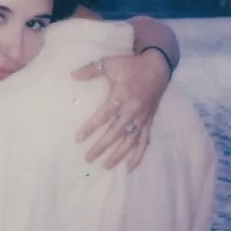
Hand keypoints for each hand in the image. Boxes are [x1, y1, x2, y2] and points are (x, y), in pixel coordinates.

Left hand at [73, 49, 171, 170]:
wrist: (158, 67)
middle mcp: (132, 109)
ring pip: (129, 140)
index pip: (103, 115)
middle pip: (115, 132)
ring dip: (118, 154)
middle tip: (88, 158)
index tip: (78, 138)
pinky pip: (144, 141)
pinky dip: (138, 155)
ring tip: (105, 165)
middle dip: (101, 146)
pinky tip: (130, 167)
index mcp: (121, 95)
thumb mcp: (110, 63)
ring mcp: (142, 117)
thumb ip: (92, 69)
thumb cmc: (131, 65)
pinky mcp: (149, 121)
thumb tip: (73, 75)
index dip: (91, 127)